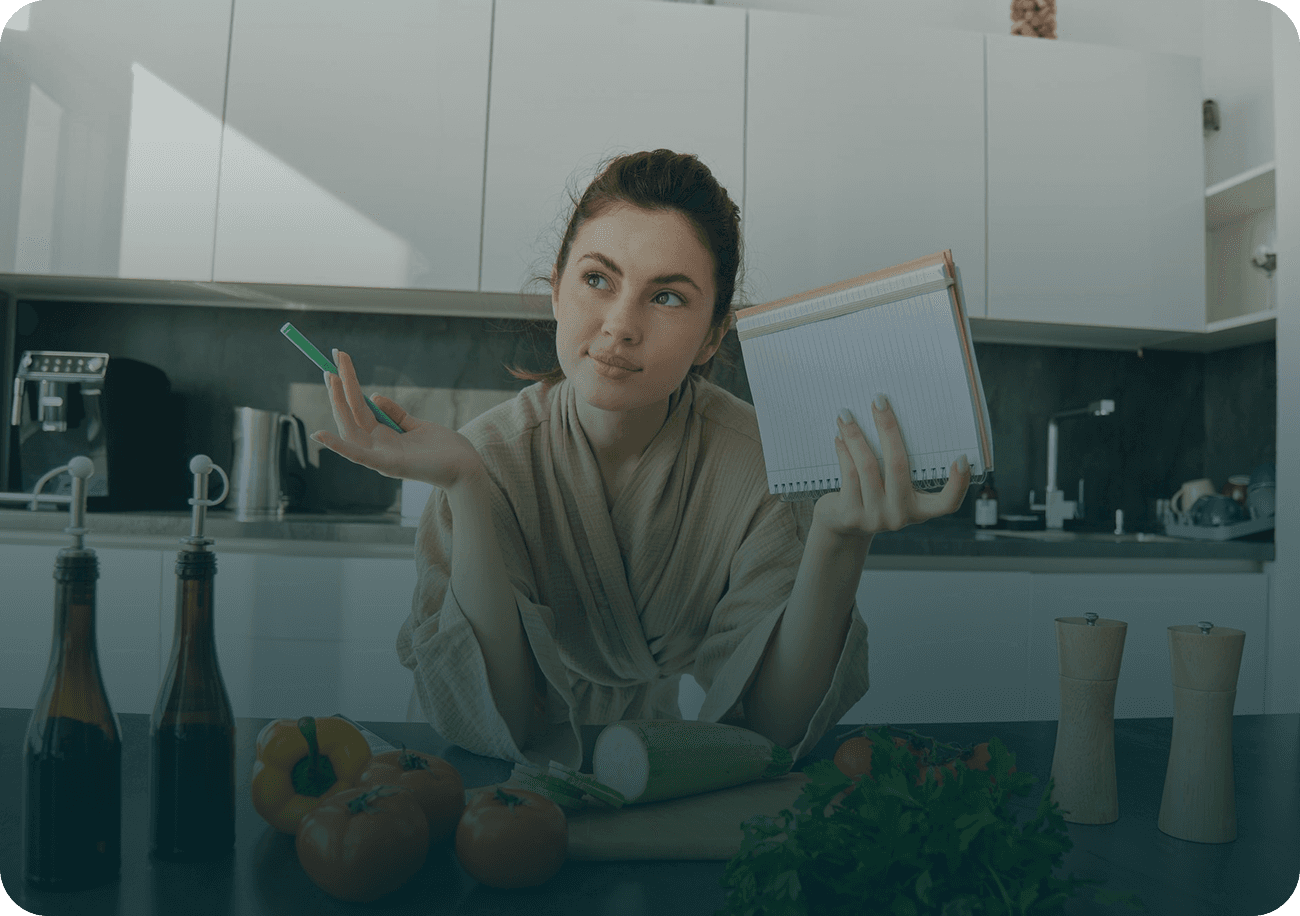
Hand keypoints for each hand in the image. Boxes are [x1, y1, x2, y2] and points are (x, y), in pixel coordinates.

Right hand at [311, 349, 485, 489]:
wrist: (467, 468)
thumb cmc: (445, 449)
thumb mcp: (418, 426)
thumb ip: (396, 414)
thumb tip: (374, 396)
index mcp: (384, 437)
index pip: (358, 408)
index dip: (348, 385)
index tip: (339, 362)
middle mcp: (377, 446)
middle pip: (351, 414)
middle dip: (339, 388)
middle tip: (329, 362)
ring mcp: (381, 456)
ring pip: (350, 429)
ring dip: (337, 404)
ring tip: (330, 378)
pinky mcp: (388, 466)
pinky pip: (358, 456)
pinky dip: (338, 447)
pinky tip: (320, 435)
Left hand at [813, 394, 971, 538]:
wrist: (843, 526)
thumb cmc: (874, 496)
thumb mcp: (893, 488)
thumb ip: (898, 466)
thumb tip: (889, 415)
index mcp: (919, 509)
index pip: (947, 503)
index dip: (959, 484)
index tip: (962, 458)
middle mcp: (900, 515)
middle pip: (898, 466)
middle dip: (888, 428)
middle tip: (878, 401)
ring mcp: (875, 517)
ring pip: (868, 467)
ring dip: (855, 435)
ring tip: (846, 415)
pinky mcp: (851, 515)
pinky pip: (849, 475)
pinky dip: (844, 451)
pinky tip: (840, 436)